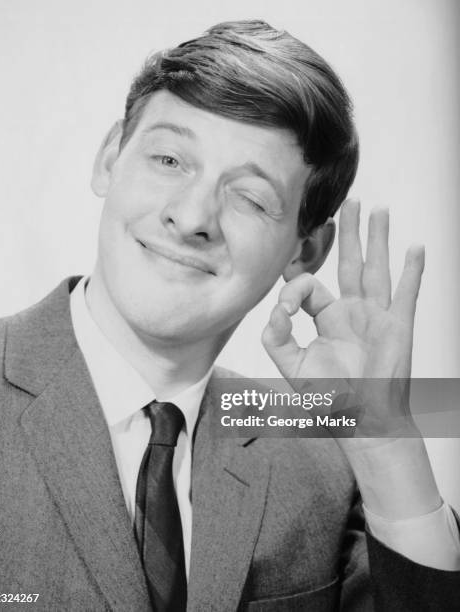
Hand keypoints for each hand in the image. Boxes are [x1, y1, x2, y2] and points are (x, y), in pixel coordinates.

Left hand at [262, 199, 424, 443]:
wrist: (362, 422)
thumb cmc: (330, 399)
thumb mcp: (293, 367)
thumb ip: (277, 338)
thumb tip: (273, 311)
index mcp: (328, 318)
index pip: (311, 286)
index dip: (294, 289)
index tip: (285, 309)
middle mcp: (353, 312)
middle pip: (351, 263)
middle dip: (349, 232)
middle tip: (350, 203)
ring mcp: (378, 316)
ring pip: (378, 268)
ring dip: (379, 239)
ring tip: (380, 210)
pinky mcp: (399, 326)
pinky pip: (407, 292)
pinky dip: (413, 270)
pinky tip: (415, 248)